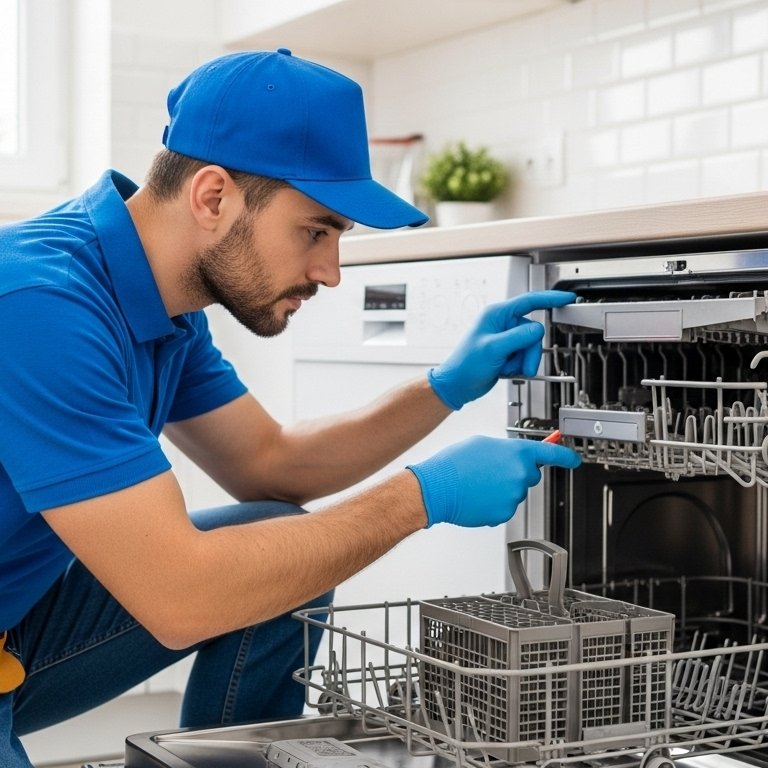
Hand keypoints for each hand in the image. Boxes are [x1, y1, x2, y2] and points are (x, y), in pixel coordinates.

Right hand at [407, 436, 580, 527]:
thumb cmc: (454, 464)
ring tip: (478, 482)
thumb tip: (511, 456)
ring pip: (515, 492)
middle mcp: (521, 475)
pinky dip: (494, 503)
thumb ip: (505, 450)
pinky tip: (478, 496)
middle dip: (515, 473)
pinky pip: (505, 507)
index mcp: (518, 453)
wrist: (438, 488)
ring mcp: (514, 496)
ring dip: (501, 488)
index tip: (574, 459)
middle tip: (491, 470)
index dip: (566, 456)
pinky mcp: (504, 514)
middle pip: (529, 475)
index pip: (552, 453)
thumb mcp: (482, 443)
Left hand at [428, 290, 575, 409]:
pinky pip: (525, 357)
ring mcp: (506, 339)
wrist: (458, 385)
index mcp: (497, 315)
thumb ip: (518, 337)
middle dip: (528, 353)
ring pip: (531, 347)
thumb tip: (537, 329)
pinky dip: (518, 367)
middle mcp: (503, 324)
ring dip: (522, 362)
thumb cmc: (465, 365)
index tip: (566, 298)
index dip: (550, 299)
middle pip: (533, 333)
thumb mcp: (493, 349)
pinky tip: (504, 370)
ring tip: (506, 369)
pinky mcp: (508, 352)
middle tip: (518, 365)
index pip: (529, 301)